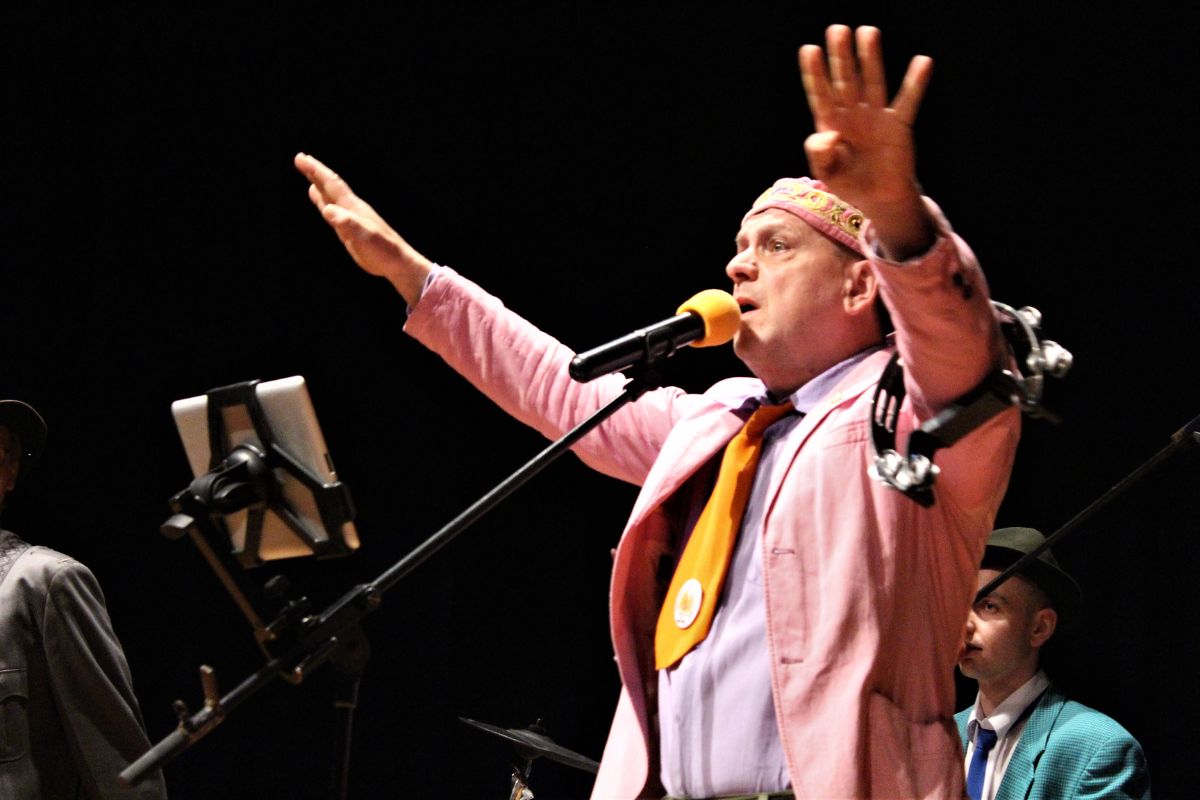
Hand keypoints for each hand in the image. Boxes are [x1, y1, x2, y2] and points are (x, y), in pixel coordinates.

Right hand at [294, 152, 431, 305]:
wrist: (398, 263)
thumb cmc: (383, 251)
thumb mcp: (364, 236)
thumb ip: (347, 222)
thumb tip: (328, 210)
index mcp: (353, 207)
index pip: (332, 184)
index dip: (316, 170)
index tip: (301, 158)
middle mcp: (351, 209)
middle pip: (331, 186)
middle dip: (315, 172)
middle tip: (301, 158)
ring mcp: (351, 219)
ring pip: (332, 198)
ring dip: (320, 186)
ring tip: (309, 175)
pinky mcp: (351, 230)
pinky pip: (334, 213)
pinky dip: (326, 205)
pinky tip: (324, 205)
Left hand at [799, 26, 934, 258]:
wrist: (879, 199)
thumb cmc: (851, 184)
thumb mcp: (828, 175)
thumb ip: (820, 155)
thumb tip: (826, 134)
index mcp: (831, 125)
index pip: (820, 95)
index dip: (814, 74)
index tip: (808, 50)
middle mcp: (853, 115)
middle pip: (845, 80)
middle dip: (840, 56)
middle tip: (837, 29)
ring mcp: (876, 118)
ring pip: (872, 82)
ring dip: (870, 58)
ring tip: (867, 31)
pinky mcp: (899, 126)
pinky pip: (908, 101)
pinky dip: (915, 82)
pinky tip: (923, 61)